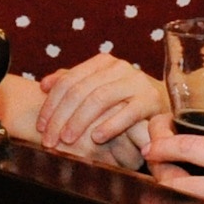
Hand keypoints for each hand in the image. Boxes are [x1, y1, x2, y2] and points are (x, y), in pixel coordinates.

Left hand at [29, 52, 164, 168]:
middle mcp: (119, 67)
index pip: (68, 80)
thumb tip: (43, 84)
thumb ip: (72, 84)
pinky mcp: (151, 100)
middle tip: (49, 140)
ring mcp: (136, 82)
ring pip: (99, 99)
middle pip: (80, 90)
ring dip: (79, 121)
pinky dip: (110, 125)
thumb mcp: (97, 90)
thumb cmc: (124, 101)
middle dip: (60, 117)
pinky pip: (127, 112)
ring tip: (67, 140)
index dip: (51, 104)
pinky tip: (96, 138)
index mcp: (102, 62)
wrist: (163, 107)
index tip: (40, 127)